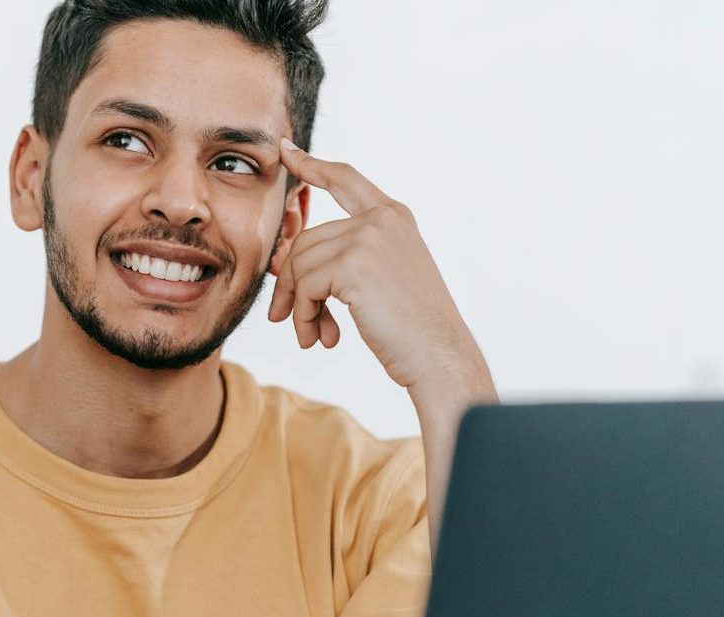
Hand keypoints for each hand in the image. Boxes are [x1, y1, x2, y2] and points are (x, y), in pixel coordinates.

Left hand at [269, 138, 491, 397]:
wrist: (440, 356)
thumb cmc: (412, 329)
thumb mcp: (380, 280)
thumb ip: (343, 258)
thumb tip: (283, 258)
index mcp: (394, 216)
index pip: (345, 179)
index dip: (312, 166)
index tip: (286, 153)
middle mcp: (382, 219)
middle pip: (306, 240)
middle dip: (291, 284)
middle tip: (286, 320)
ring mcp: (369, 238)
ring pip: (300, 265)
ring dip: (298, 307)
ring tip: (310, 336)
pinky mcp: (354, 264)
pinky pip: (305, 286)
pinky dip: (304, 316)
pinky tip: (321, 338)